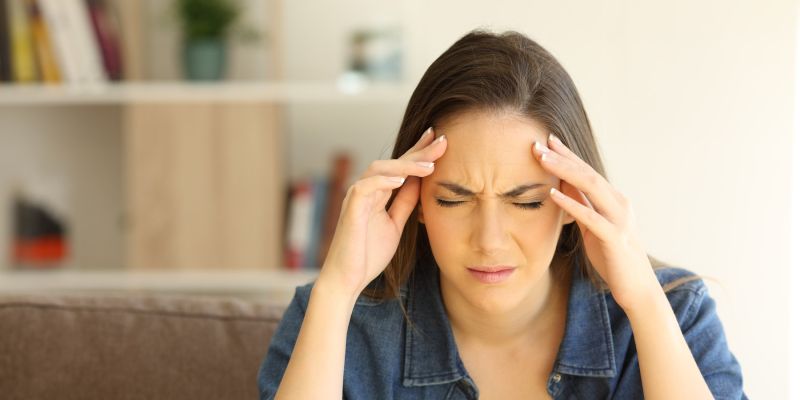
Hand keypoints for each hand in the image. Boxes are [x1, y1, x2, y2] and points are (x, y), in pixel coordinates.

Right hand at [319, 128, 447, 296]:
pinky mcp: (351, 209)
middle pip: (394, 162)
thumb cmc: (368, 255)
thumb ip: (405, 203)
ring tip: (428, 165)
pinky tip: (401, 180)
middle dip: (418, 151)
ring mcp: (357, 197)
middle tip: (442, 140)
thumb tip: (421, 182)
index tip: (440, 140)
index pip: (401, 167)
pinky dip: (383, 181)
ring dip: (405, 165)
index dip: (419, 152)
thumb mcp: (395, 225)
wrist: (348, 279)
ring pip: (379, 169)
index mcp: (378, 193)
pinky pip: (365, 186)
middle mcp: (366, 190)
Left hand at [532, 134, 659, 310]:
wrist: (637, 289)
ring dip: (565, 171)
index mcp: (614, 201)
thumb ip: (582, 206)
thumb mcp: (592, 228)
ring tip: (542, 159)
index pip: (588, 171)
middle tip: (538, 144)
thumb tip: (562, 185)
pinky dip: (571, 203)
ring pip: (591, 187)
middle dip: (562, 157)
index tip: (547, 140)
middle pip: (588, 173)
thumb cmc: (613, 259)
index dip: (568, 155)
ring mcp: (620, 220)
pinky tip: (553, 194)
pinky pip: (591, 217)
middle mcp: (620, 204)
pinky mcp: (615, 238)